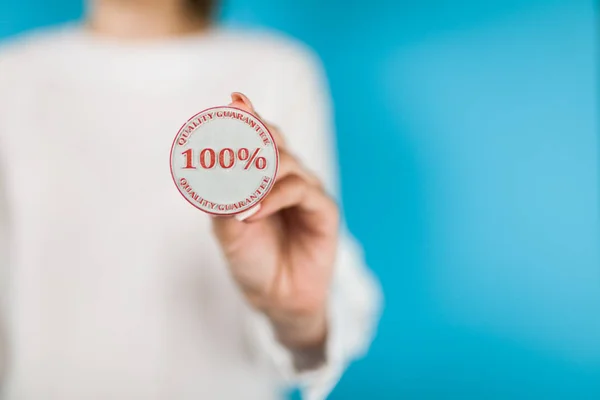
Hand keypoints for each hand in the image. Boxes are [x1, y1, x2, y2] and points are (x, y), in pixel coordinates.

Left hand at [212, 93, 338, 353]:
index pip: (255, 137)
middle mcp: (286, 176)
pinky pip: (300, 191)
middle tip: (232, 140)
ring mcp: (307, 191)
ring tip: (238, 194)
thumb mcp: (228, 228)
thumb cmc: (251, 258)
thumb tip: (211, 171)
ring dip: (259, 173)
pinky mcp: (323, 210)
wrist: (276, 297)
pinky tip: (252, 211)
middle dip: (254, 134)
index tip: (232, 102)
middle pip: (274, 139)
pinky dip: (274, 196)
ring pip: (286, 162)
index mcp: (263, 175)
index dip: (246, 118)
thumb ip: (221, 199)